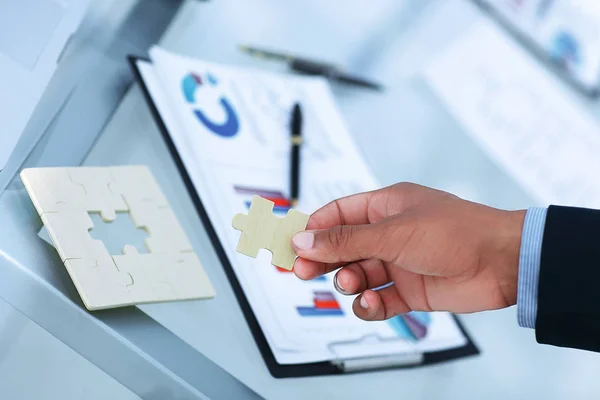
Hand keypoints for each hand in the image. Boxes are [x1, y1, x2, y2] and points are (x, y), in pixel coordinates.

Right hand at [291, 183, 525, 320]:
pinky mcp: (410, 290)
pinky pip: (378, 299)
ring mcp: (398, 262)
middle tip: (300, 271)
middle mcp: (389, 234)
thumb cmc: (455, 231)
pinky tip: (369, 303)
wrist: (502, 263)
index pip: (336, 215)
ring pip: (357, 275)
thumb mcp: (392, 233)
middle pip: (341, 247)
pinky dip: (369, 305)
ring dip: (348, 283)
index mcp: (384, 206)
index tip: (289, 244)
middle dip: (321, 260)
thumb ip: (345, 240)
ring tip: (351, 284)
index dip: (311, 230)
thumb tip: (303, 239)